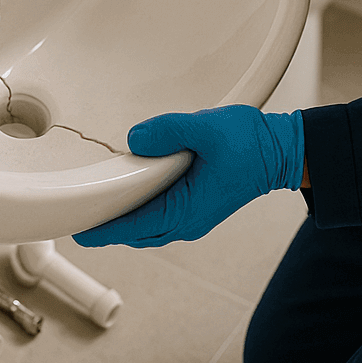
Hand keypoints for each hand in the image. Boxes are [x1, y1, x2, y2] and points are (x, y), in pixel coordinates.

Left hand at [74, 105, 303, 247]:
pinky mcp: (198, 207)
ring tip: (100, 207)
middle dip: (109, 228)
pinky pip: (161, 219)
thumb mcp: (206, 129)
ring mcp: (194, 217)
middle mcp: (188, 221)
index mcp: (186, 209)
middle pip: (137, 233)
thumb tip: (136, 140)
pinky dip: (141, 213)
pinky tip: (132, 196)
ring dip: (125, 222)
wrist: (282, 152)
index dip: (104, 229)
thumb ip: (168, 132)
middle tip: (80, 218)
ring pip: (149, 228)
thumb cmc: (251, 144)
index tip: (78, 231)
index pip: (134, 226)